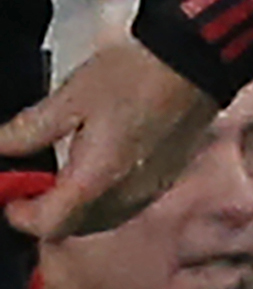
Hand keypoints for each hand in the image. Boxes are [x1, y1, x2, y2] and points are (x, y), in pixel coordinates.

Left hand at [0, 37, 218, 239]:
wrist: (197, 59)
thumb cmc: (135, 75)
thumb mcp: (71, 98)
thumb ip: (29, 130)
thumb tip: (1, 146)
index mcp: (95, 180)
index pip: (48, 224)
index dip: (21, 216)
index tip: (12, 198)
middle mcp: (126, 195)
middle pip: (76, 228)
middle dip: (50, 215)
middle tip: (36, 188)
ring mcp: (151, 189)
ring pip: (103, 220)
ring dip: (80, 210)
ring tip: (68, 177)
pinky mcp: (169, 177)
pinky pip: (128, 204)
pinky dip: (107, 198)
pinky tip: (104, 168)